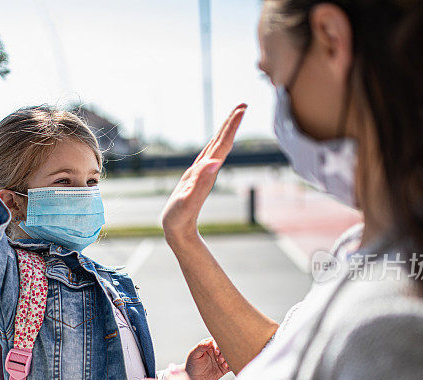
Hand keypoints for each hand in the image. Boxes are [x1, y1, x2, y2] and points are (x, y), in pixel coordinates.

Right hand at [160, 104, 246, 245]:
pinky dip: (214, 143)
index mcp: (207, 172)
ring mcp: (203, 173)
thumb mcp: (188, 200)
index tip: (242, 109)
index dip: (231, 126)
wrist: (179, 231)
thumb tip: (216, 162)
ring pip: (217, 147)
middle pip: (223, 142)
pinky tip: (216, 140)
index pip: (223, 144)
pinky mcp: (196, 176)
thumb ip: (201, 182)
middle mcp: (208, 170)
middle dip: (232, 123)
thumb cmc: (179, 217)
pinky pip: (208, 154)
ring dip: (225, 131)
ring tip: (233, 116)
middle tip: (243, 104)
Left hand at [185, 338, 229, 379]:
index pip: (217, 342)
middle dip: (224, 353)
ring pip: (229, 356)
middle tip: (220, 359)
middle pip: (225, 348)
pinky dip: (231, 365)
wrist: (194, 378)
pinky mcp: (224, 368)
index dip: (218, 346)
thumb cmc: (192, 364)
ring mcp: (221, 359)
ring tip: (222, 364)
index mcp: (209, 345)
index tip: (216, 352)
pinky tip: (226, 367)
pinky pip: (231, 365)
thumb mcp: (194, 355)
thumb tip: (209, 341)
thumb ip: (200, 346)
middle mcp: (216, 351)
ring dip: (228, 359)